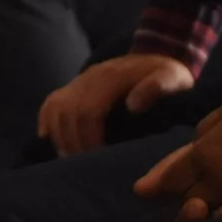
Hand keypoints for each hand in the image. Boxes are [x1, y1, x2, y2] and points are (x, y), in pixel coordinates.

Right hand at [37, 52, 193, 156]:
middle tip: (85, 169)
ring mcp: (80, 81)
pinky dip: (48, 124)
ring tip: (71, 160)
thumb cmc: (169, 74)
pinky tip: (52, 142)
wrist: (158, 53)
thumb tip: (132, 106)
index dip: (90, 140)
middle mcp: (90, 77)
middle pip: (68, 114)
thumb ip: (157, 86)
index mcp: (112, 77)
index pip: (89, 111)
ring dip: (60, 137)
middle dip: (74, 144)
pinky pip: (51, 104)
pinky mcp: (74, 86)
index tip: (100, 161)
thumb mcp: (174, 77)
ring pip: (56, 109)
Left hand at [132, 83, 221, 221]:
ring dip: (204, 217)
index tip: (141, 191)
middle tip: (173, 201)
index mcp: (207, 154)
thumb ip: (207, 130)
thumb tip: (195, 146)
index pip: (171, 179)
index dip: (154, 185)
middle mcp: (221, 183)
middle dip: (177, 203)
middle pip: (187, 204)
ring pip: (212, 219)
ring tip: (201, 212)